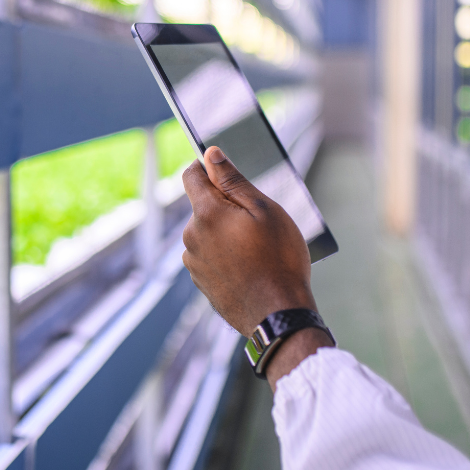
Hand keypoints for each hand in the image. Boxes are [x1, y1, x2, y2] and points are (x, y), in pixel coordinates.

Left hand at [180, 146, 316, 337]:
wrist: (278, 314)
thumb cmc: (278, 259)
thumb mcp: (263, 210)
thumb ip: (233, 180)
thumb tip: (211, 155)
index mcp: (206, 214)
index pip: (191, 176)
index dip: (207, 168)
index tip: (224, 172)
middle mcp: (191, 236)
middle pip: (203, 207)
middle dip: (225, 207)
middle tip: (257, 223)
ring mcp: (193, 261)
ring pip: (207, 233)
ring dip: (225, 233)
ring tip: (256, 250)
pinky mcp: (200, 281)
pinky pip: (209, 256)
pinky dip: (225, 255)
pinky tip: (249, 267)